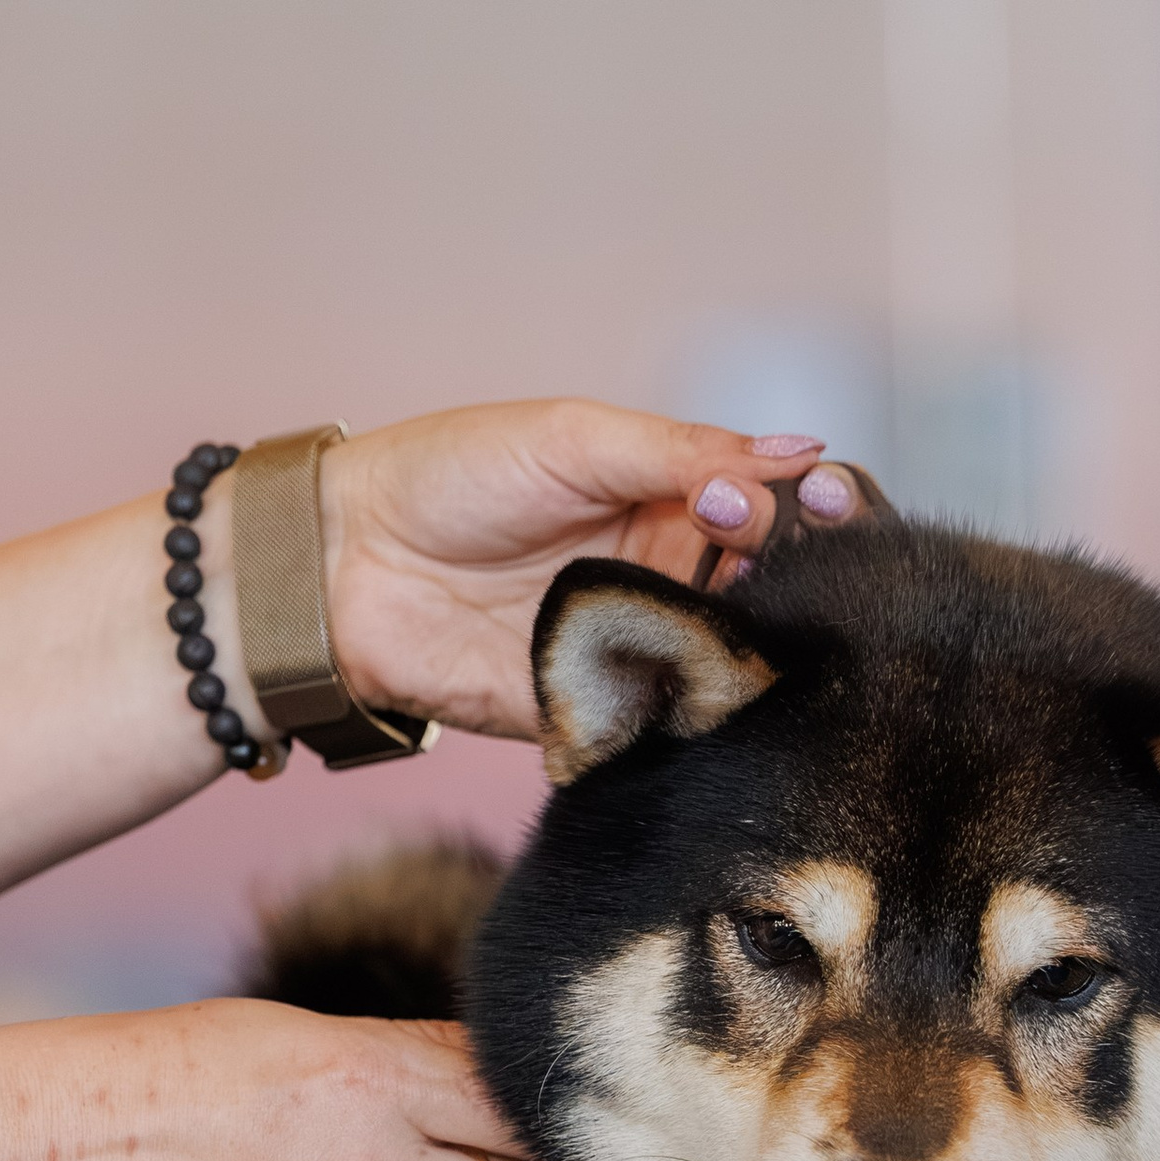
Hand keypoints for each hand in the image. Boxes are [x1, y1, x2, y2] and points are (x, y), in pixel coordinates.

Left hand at [314, 401, 870, 737]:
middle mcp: (670, 578)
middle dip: (794, 572)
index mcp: (673, 502)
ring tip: (737, 611)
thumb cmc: (448, 478)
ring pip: (738, 660)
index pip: (779, 509)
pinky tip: (711, 680)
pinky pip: (676, 721)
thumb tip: (801, 448)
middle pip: (776, 588)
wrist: (344, 566)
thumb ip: (685, 453)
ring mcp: (642, 650)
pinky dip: (704, 708)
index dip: (814, 505)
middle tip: (757, 548)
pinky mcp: (607, 714)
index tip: (814, 497)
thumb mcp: (575, 439)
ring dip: (756, 642)